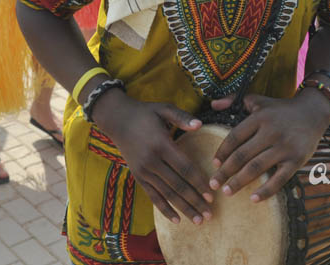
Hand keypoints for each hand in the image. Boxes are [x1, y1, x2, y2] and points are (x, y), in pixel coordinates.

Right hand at [93, 90, 212, 224]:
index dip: (199, 183)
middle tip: (210, 215)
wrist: (116, 120)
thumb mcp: (163, 108)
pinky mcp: (138, 177)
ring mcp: (143, 171)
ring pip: (167, 194)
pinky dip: (165, 209)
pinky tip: (177, 220)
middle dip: (195, 201)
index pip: (185, 168)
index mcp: (161, 144)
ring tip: (198, 221)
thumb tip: (200, 124)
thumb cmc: (145, 113)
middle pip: (178, 186)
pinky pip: (153, 196)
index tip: (212, 195)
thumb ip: (182, 117)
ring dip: (183, 209)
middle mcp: (152, 161)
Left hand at [209, 91, 329, 201]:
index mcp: (260, 117)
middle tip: (213, 184)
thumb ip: (234, 99)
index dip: (222, 152)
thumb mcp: (258, 100)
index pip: (235, 137)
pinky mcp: (297, 160)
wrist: (313, 112)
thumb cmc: (280, 109)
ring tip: (227, 191)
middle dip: (225, 171)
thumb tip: (213, 105)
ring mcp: (285, 147)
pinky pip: (279, 179)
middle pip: (242, 155)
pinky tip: (253, 199)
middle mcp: (271, 132)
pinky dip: (266, 190)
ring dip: (239, 182)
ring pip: (256, 167)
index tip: (214, 164)